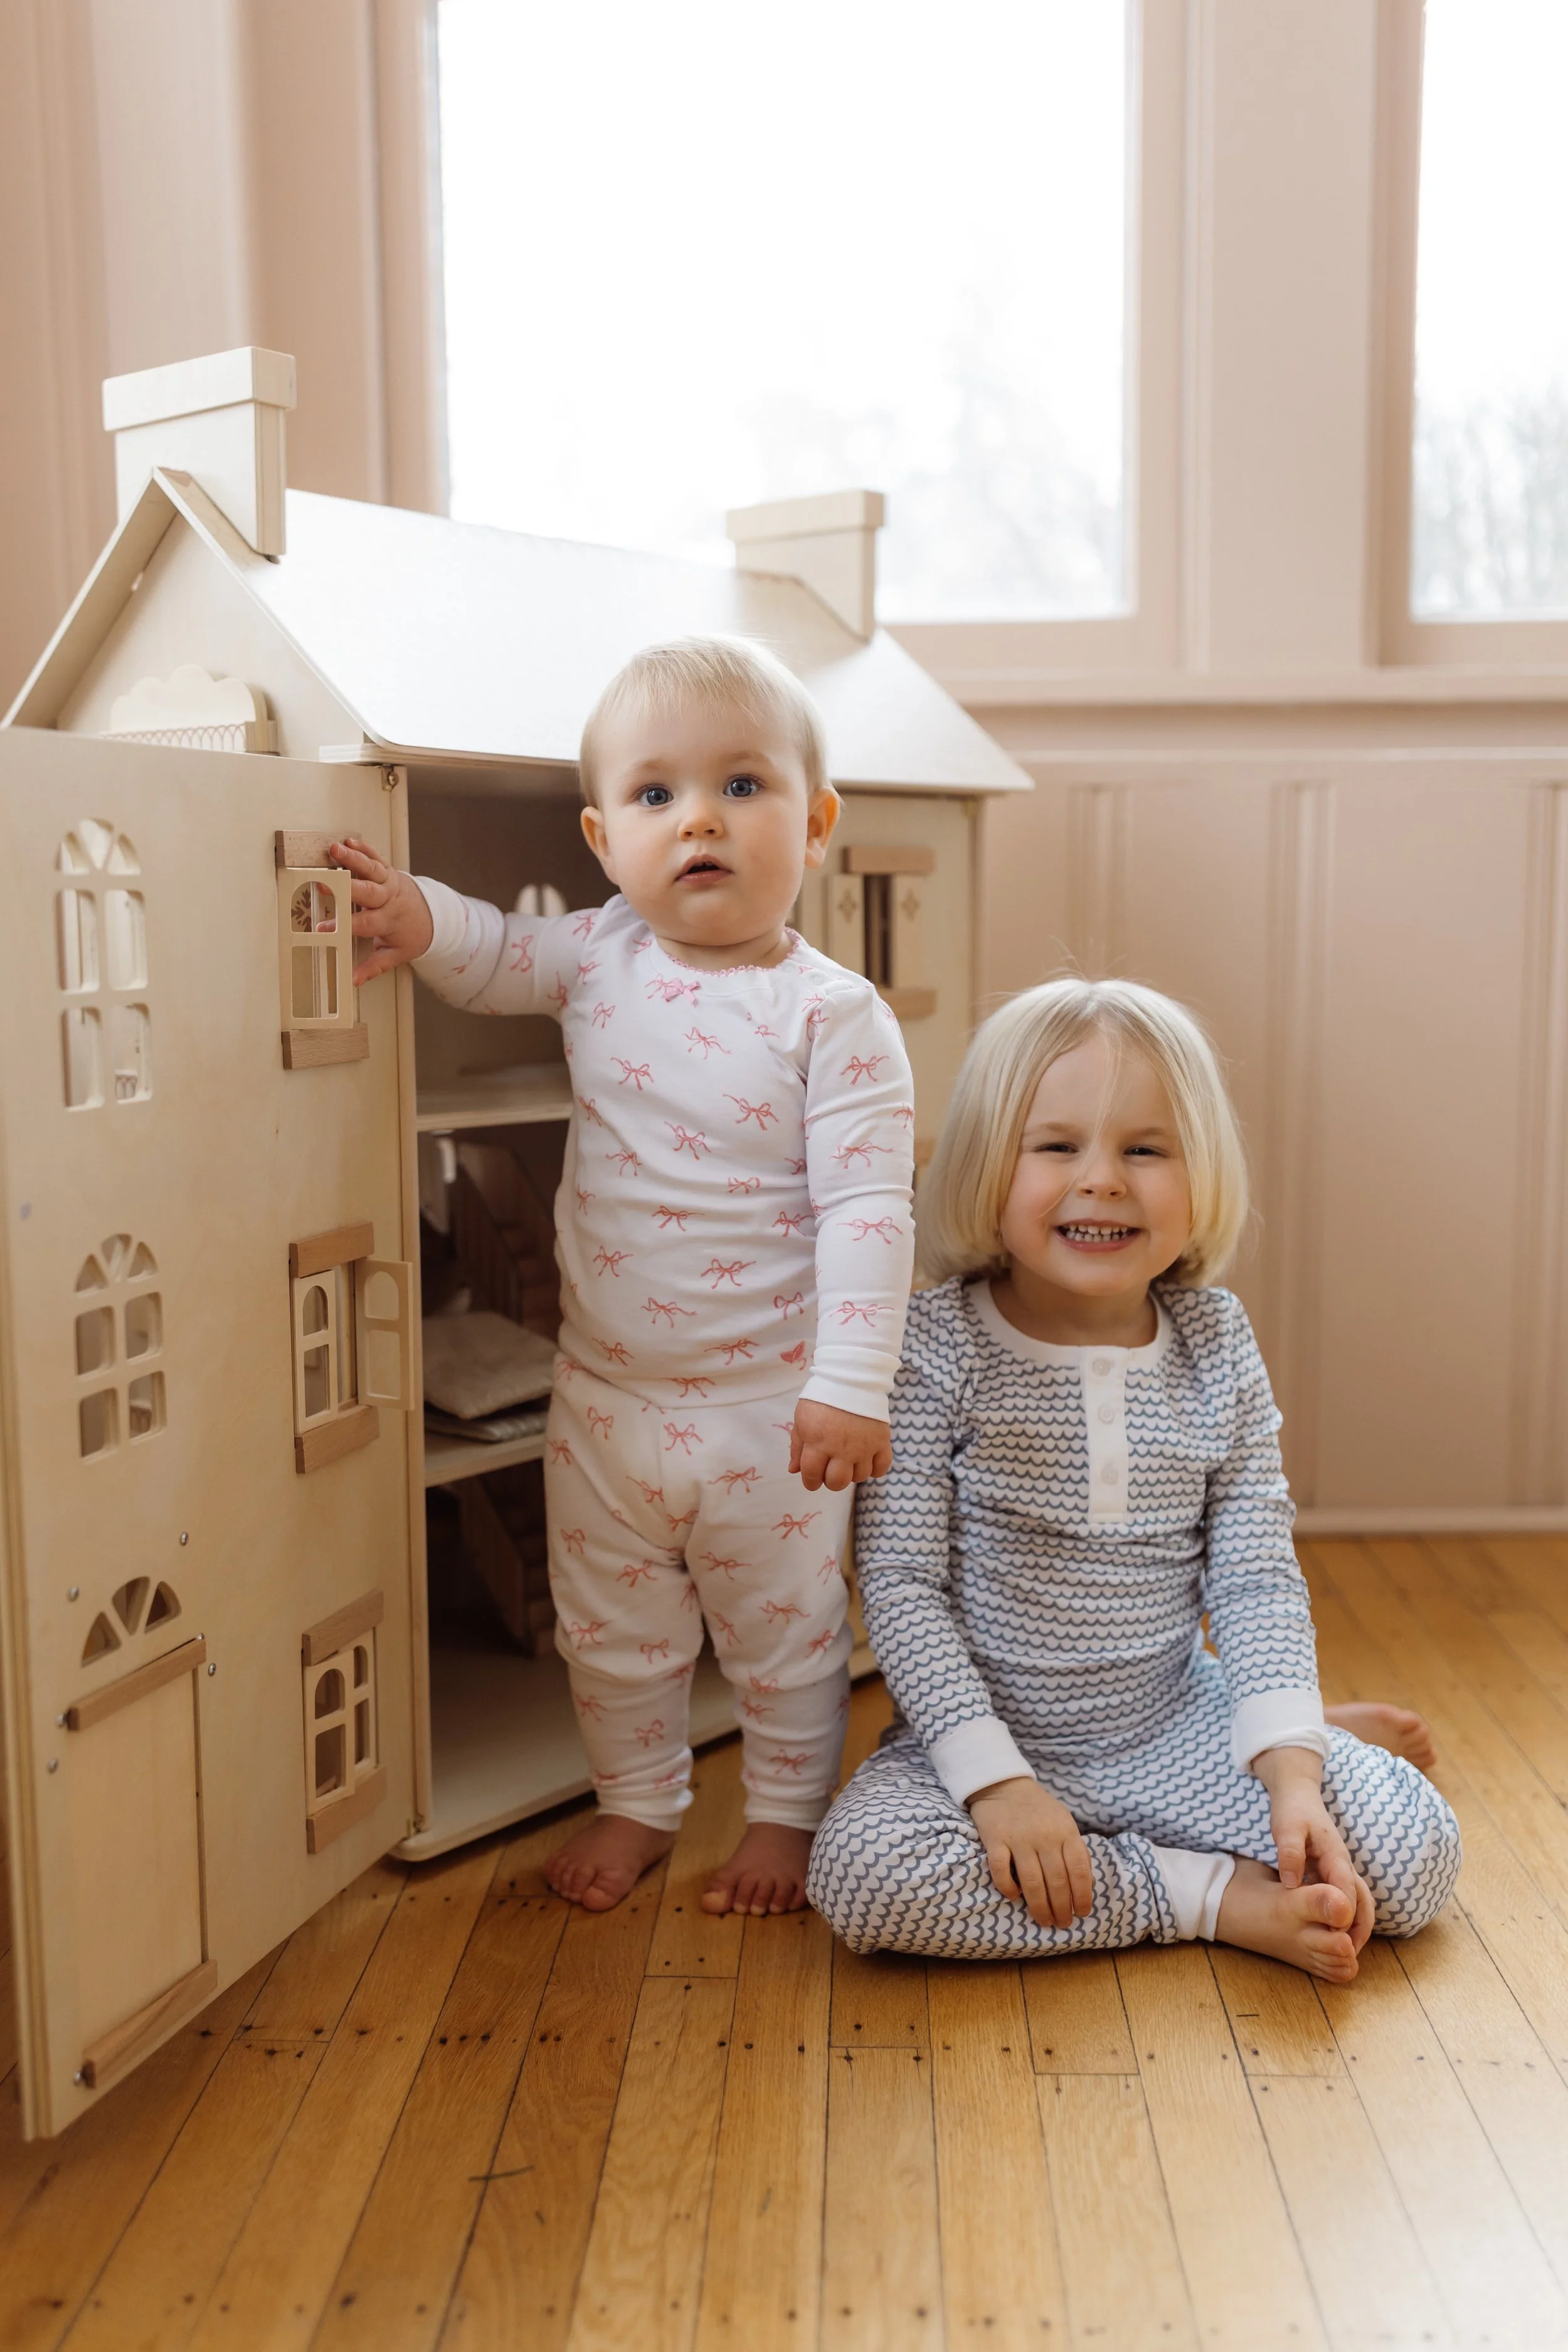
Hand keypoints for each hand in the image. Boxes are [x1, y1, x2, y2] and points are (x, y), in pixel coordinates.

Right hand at [329, 838, 433, 982]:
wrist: (434, 916)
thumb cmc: (411, 935)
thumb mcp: (396, 954)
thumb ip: (374, 967)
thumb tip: (353, 981)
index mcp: (388, 921)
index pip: (363, 924)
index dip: (342, 926)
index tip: (322, 928)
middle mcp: (388, 900)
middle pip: (366, 892)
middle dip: (345, 887)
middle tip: (324, 882)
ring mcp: (389, 882)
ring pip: (371, 870)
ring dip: (353, 859)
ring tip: (335, 849)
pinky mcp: (389, 871)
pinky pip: (376, 857)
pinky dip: (363, 849)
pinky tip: (349, 841)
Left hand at [789, 1401, 891, 1491]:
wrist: (851, 1377)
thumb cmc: (822, 1398)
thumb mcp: (802, 1419)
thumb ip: (797, 1446)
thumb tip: (794, 1470)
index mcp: (818, 1443)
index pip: (812, 1475)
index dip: (810, 1482)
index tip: (812, 1478)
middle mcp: (841, 1449)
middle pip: (837, 1483)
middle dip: (830, 1481)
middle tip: (830, 1469)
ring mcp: (864, 1447)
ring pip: (859, 1477)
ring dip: (852, 1473)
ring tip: (848, 1460)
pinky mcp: (881, 1442)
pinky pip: (881, 1468)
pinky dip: (874, 1469)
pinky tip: (866, 1461)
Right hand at [969, 1776, 1093, 1929]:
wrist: (1003, 1784)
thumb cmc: (1038, 1808)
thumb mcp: (1063, 1821)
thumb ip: (1074, 1849)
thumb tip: (1085, 1885)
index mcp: (1065, 1830)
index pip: (1079, 1870)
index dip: (1083, 1896)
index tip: (1083, 1913)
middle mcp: (1044, 1835)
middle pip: (1057, 1882)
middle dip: (1062, 1908)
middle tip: (1063, 1923)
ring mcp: (1018, 1838)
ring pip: (1033, 1882)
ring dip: (1040, 1907)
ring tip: (1045, 1921)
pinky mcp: (995, 1839)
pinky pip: (1001, 1871)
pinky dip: (1008, 1888)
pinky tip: (1014, 1897)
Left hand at [1252, 1744, 1373, 1944]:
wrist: (1297, 1792)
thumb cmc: (1292, 1809)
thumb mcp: (1286, 1828)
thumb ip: (1289, 1853)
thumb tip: (1291, 1885)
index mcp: (1335, 1855)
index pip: (1347, 1890)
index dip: (1345, 1914)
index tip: (1337, 1938)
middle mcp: (1343, 1864)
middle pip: (1362, 1900)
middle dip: (1360, 1927)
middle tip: (1348, 1955)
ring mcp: (1340, 1868)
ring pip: (1358, 1901)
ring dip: (1356, 1925)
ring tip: (1344, 1951)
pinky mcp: (1333, 1872)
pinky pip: (1346, 1898)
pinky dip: (1345, 1916)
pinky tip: (1332, 1933)